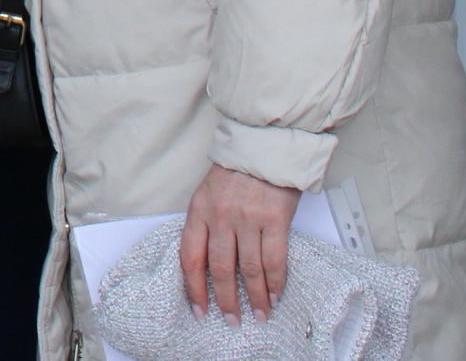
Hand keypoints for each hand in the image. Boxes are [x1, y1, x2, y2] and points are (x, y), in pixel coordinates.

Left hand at [180, 164, 299, 322]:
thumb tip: (207, 265)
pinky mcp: (275, 218)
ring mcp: (248, 218)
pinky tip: (275, 295)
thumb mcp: (208, 194)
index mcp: (199, 211)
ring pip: (249, 269)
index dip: (194, 289)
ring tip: (259, 314)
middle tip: (232, 320)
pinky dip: (275, 282)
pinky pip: (274, 259)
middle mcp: (221, 216)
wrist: (263, 146)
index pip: (190, 258)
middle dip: (226, 301)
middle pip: (220, 269)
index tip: (199, 310)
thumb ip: (206, 225)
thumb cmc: (235, 171)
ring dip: (255, 297)